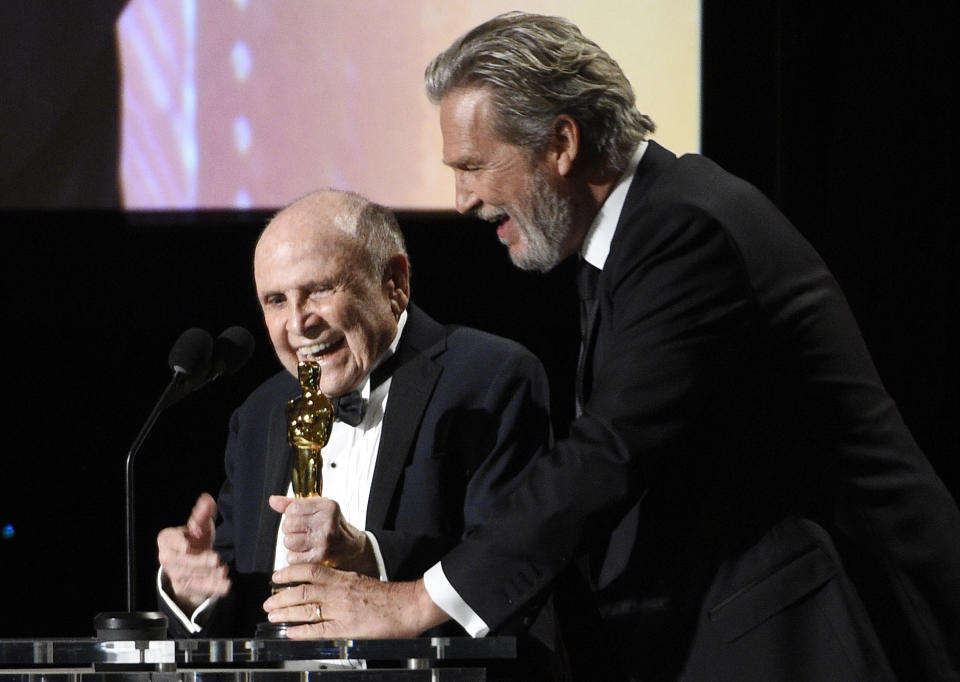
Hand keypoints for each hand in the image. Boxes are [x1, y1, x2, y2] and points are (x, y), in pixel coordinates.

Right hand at [157, 492, 230, 611]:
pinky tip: (226, 585)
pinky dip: (213, 588)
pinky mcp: (185, 587)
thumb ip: (202, 514)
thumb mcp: (199, 525)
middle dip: (198, 561)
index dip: (178, 544)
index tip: (187, 546)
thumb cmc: (194, 538)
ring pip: (190, 576)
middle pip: (181, 561)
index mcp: (167, 539)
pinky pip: (199, 589)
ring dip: (207, 575)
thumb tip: (207, 499)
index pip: (169, 541)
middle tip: (215, 559)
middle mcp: (167, 558)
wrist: (192, 560)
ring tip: (223, 570)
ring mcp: (175, 574)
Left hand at [263, 563, 448, 638]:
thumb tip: (323, 585)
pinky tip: (291, 633)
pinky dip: (301, 632)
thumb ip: (341, 582)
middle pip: (302, 591)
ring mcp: (341, 610)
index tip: (277, 577)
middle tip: (269, 602)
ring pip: (306, 610)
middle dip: (281, 597)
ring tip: (273, 616)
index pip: (310, 570)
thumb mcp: (360, 580)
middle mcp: (338, 592)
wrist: (406, 606)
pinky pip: (318, 630)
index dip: (290, 573)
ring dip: (286, 613)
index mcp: (343, 577)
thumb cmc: (387, 595)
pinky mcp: (346, 628)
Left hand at [269, 495, 378, 576]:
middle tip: (302, 531)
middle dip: (290, 529)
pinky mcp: (319, 558)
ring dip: (292, 543)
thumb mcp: (319, 508)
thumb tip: (273, 500)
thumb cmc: (333, 526)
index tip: (300, 517)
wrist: (353, 548)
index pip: (292, 508)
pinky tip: (306, 552)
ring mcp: (323, 541)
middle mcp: (327, 523)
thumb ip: (294, 504)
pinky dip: (295, 556)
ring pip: (288, 541)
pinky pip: (292, 557)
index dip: (291, 514)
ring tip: (303, 541)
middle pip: (288, 525)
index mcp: (328, 507)